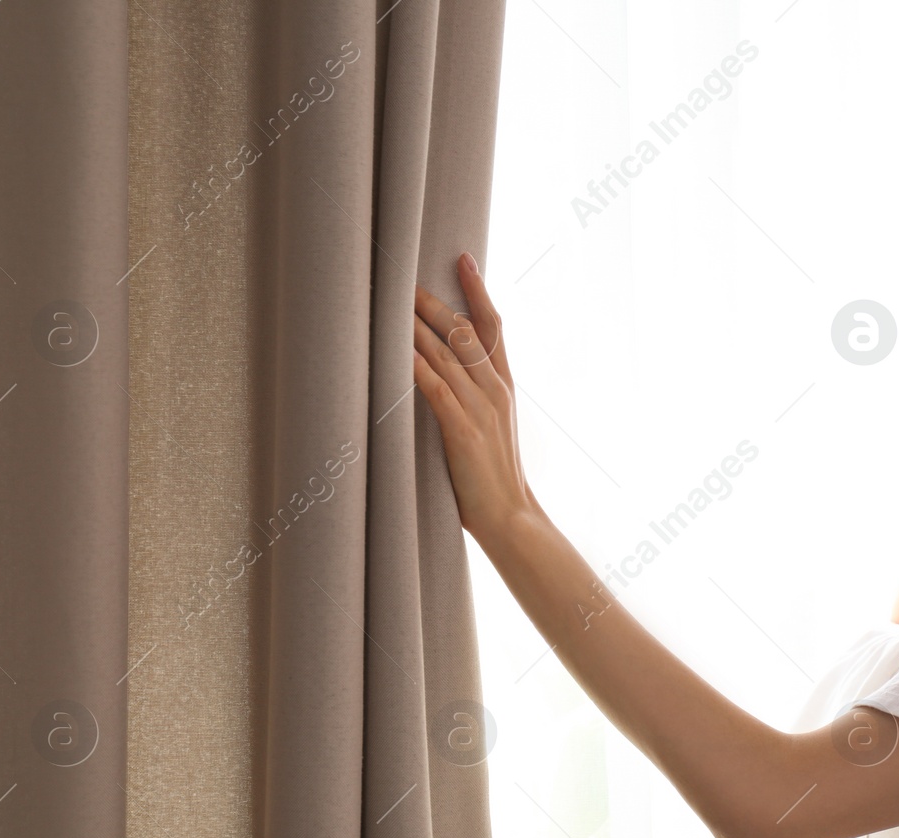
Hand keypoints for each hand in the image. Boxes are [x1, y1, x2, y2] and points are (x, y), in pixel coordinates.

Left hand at [412, 253, 539, 538]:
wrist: (512, 517)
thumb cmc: (493, 480)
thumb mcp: (491, 429)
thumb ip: (474, 399)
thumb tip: (444, 378)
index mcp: (504, 387)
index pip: (493, 327)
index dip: (478, 291)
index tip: (463, 258)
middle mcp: (495, 390)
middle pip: (463, 331)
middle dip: (432, 302)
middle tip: (402, 277)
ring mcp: (481, 408)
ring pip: (445, 353)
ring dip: (413, 326)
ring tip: (387, 302)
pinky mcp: (462, 429)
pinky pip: (434, 387)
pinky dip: (413, 364)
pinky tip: (394, 349)